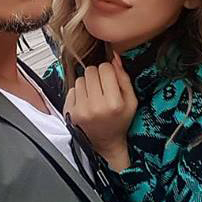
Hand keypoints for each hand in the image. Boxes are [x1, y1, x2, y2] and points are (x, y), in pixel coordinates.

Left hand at [65, 53, 136, 171]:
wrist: (105, 144)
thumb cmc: (119, 121)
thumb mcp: (131, 101)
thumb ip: (124, 78)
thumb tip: (115, 57)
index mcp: (114, 103)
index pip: (105, 68)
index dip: (109, 72)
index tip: (110, 80)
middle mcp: (96, 106)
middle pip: (91, 70)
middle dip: (97, 76)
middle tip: (102, 88)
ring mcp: (80, 110)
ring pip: (80, 79)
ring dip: (87, 84)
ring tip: (94, 96)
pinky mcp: (70, 112)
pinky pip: (72, 89)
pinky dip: (78, 93)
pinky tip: (85, 102)